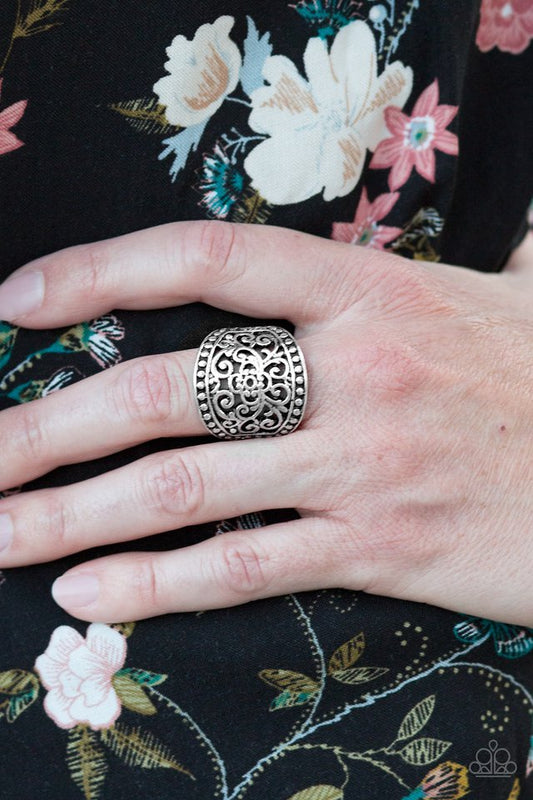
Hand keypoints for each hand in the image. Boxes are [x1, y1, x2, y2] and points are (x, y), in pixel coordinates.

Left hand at [0, 221, 530, 623]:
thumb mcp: (465, 299)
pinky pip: (241, 569)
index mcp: (365, 295)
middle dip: (49, 426)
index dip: (101, 273)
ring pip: (182, 491)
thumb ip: (385, 281)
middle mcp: (349, 375)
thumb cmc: (530, 374)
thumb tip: (324, 266)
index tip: (20, 301)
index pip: (205, 263)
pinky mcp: (376, 548)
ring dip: (73, 514)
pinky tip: (87, 591)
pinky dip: (154, 585)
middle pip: (163, 392)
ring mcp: (358, 467)